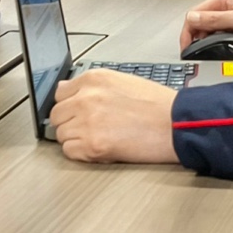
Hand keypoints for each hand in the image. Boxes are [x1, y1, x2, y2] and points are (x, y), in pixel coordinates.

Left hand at [48, 70, 179, 163]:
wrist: (175, 123)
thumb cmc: (157, 104)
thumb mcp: (121, 81)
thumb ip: (92, 86)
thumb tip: (66, 91)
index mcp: (94, 78)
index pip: (60, 93)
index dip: (69, 106)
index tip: (76, 113)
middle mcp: (86, 97)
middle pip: (57, 115)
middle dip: (70, 123)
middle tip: (88, 129)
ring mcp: (87, 120)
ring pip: (61, 134)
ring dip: (76, 139)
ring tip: (98, 138)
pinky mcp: (92, 144)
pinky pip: (69, 151)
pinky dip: (81, 153)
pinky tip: (99, 148)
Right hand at [179, 0, 232, 57]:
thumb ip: (216, 19)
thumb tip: (193, 18)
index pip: (196, 12)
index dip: (189, 29)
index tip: (186, 45)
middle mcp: (227, 8)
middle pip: (200, 22)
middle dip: (194, 37)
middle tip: (192, 52)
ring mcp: (231, 21)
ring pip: (207, 31)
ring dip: (203, 42)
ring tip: (203, 53)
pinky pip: (217, 39)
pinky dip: (213, 46)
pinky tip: (215, 52)